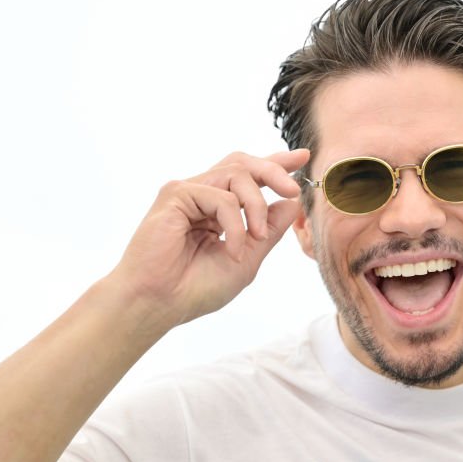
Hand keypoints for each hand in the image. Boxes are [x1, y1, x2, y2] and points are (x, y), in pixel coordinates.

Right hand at [107, 149, 310, 328]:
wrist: (160, 303)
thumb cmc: (195, 288)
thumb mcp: (248, 258)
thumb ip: (269, 230)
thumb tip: (292, 202)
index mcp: (218, 210)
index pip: (249, 177)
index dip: (276, 165)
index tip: (302, 158)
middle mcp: (202, 196)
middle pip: (243, 163)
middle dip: (274, 170)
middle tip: (293, 189)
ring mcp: (188, 193)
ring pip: (236, 174)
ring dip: (256, 205)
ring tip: (257, 236)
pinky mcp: (175, 195)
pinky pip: (220, 196)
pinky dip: (235, 222)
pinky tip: (232, 248)